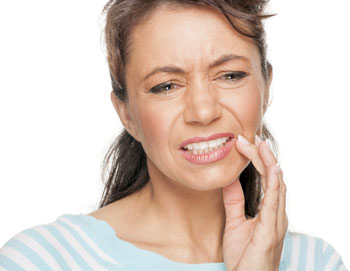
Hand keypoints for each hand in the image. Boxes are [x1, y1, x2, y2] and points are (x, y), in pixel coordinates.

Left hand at [222, 135, 287, 270]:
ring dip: (269, 163)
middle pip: (274, 177)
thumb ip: (233, 200)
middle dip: (263, 155)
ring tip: (260, 144)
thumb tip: (227, 178)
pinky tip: (272, 168)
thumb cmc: (244, 256)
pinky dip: (274, 182)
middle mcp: (276, 213)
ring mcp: (276, 221)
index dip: (257, 160)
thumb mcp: (234, 222)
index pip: (267, 179)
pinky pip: (275, 201)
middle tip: (251, 137)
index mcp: (269, 211)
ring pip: (278, 184)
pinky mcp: (271, 230)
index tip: (244, 143)